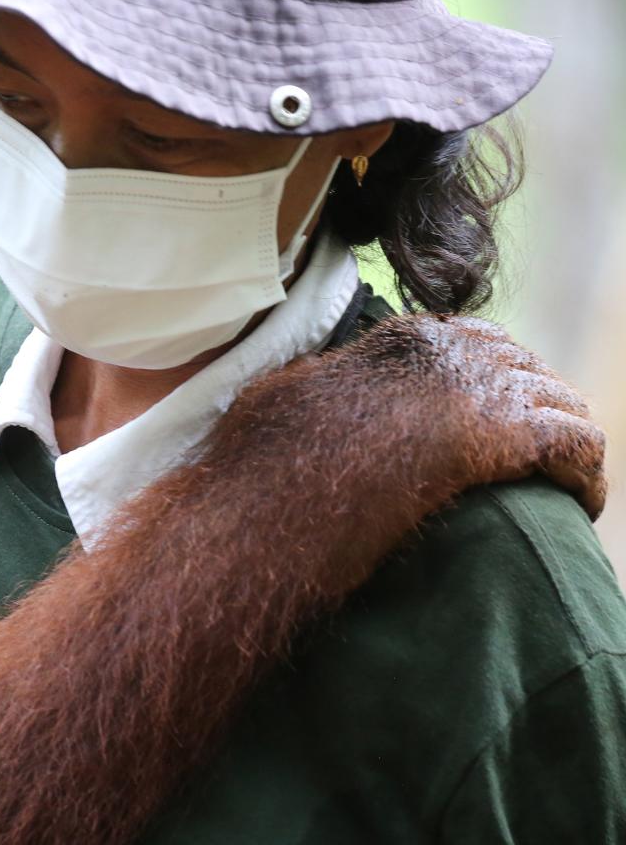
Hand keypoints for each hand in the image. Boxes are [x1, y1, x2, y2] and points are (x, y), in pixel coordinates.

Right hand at [228, 314, 606, 520]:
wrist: (265, 501)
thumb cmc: (259, 468)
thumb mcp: (283, 402)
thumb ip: (320, 383)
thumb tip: (316, 383)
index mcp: (396, 342)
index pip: (474, 340)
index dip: (494, 379)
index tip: (498, 417)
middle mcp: (443, 351)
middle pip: (526, 368)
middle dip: (540, 409)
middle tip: (541, 458)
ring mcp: (475, 389)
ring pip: (561, 402)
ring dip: (568, 444)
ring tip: (566, 485)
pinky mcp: (502, 435)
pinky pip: (576, 445)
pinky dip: (585, 475)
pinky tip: (580, 504)